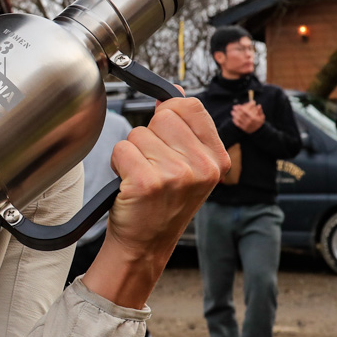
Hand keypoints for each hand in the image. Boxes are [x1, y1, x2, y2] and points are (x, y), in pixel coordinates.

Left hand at [86, 96, 228, 307]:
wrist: (145, 244)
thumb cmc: (162, 203)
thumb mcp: (187, 166)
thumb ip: (184, 129)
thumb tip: (174, 92)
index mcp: (217, 159)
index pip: (192, 106)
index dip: (170, 110)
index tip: (163, 129)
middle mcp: (202, 167)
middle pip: (163, 115)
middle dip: (149, 135)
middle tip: (152, 165)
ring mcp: (176, 175)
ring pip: (139, 132)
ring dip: (132, 152)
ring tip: (141, 177)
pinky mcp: (148, 182)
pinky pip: (122, 148)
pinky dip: (118, 163)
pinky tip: (129, 184)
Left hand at [231, 101, 264, 132]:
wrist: (258, 131)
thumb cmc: (259, 122)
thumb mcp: (261, 116)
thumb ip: (260, 111)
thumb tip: (259, 105)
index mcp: (253, 117)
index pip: (246, 111)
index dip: (242, 107)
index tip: (239, 105)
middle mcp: (249, 121)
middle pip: (241, 114)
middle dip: (237, 110)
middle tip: (234, 107)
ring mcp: (246, 125)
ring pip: (239, 119)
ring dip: (235, 115)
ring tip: (232, 112)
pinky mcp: (243, 128)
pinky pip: (238, 124)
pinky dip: (235, 121)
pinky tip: (233, 118)